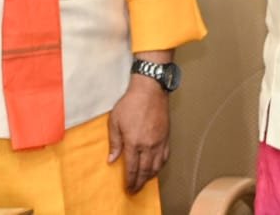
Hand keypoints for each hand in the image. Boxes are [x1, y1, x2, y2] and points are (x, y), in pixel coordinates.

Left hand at [107, 73, 170, 193]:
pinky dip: (161, 165)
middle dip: (140, 182)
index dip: (130, 180)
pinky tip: (156, 166)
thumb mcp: (115, 121)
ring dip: (151, 176)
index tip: (127, 188)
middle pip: (146, 170)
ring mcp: (160, 140)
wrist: (150, 89)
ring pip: (158, 165)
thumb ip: (114, 142)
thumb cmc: (131, 103)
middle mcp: (149, 144)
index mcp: (134, 142)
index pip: (133, 168)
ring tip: (145, 181)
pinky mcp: (167, 135)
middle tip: (135, 190)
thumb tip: (112, 159)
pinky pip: (165, 155)